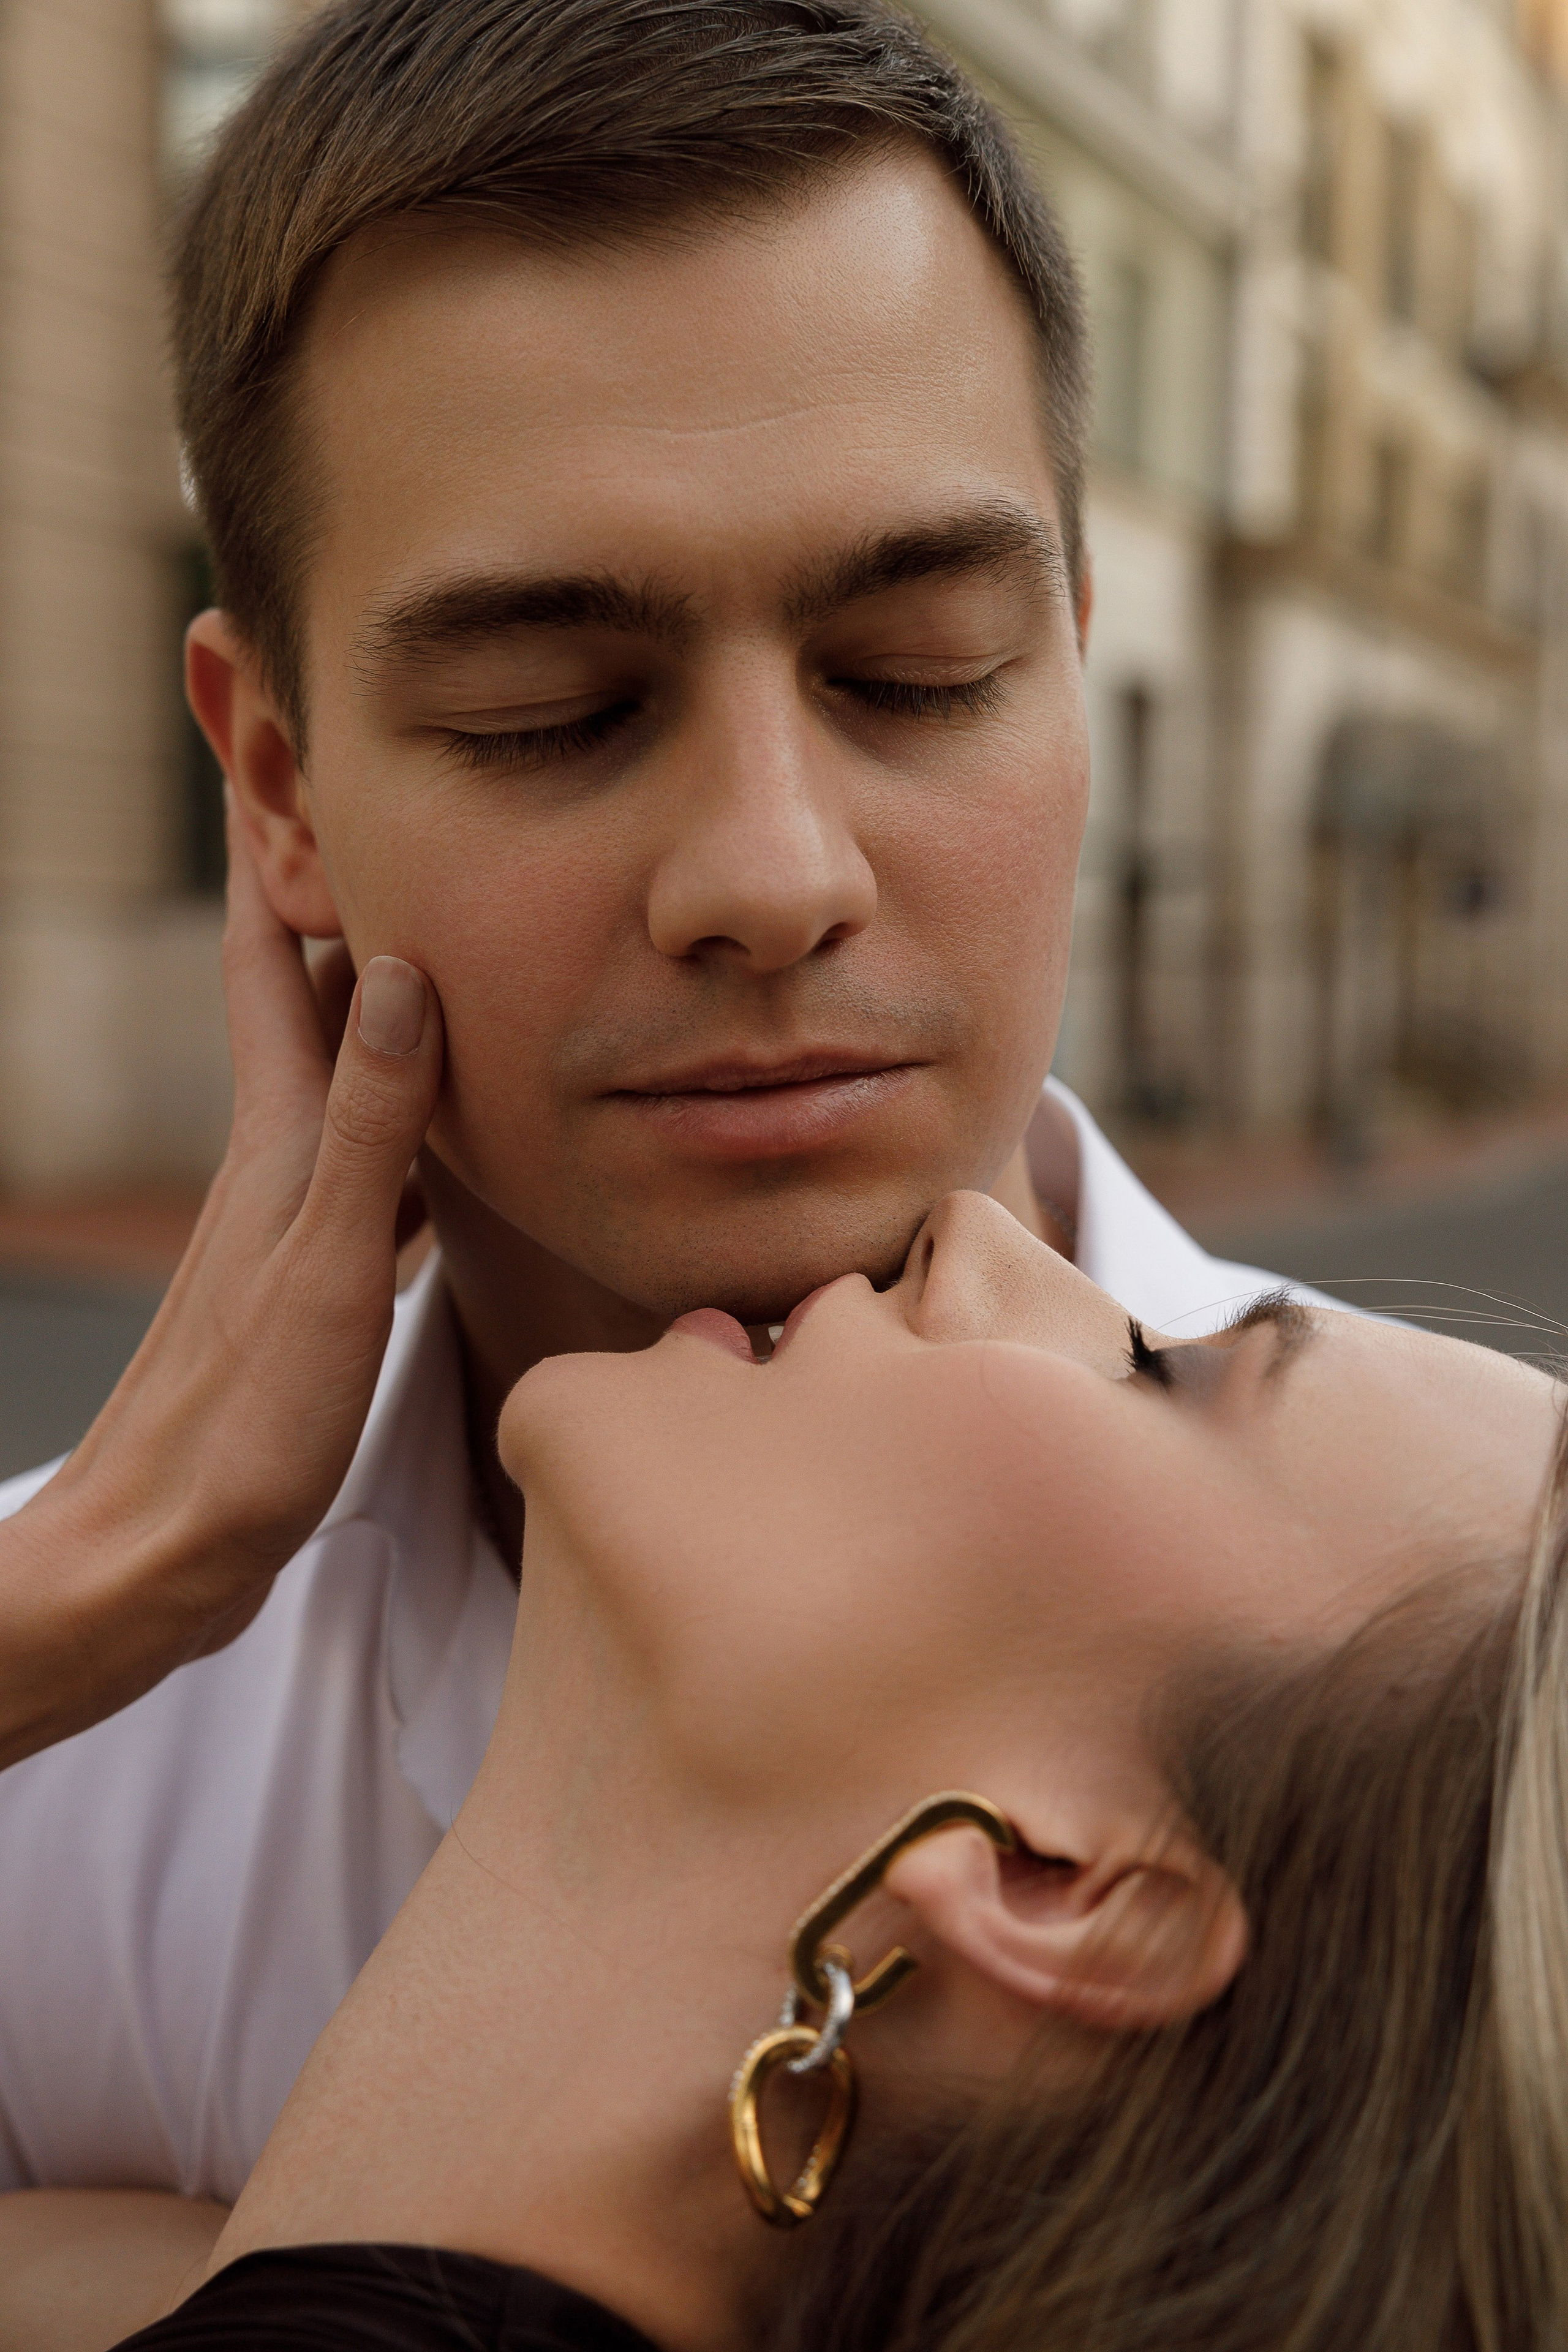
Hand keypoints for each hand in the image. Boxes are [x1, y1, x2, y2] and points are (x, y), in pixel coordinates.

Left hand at [0, 812, 443, 1766]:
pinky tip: (442, 1121)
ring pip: (341, 1070)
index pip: (274, 956)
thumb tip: (404, 966)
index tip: (282, 737)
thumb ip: (371, 1123)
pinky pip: (368, 1155)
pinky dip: (405, 1109)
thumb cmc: (243, 1425)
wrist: (163, 1551)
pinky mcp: (310, 1279)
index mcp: (277, 1140)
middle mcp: (276, 1160)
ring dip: (375, 996)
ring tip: (433, 931)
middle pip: (305, 992)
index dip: (275, 848)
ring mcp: (289, 1219)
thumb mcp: (324, 1266)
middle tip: (372, 805)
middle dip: (330, 893)